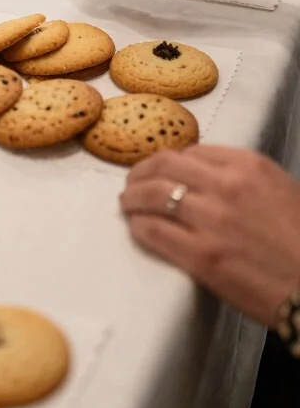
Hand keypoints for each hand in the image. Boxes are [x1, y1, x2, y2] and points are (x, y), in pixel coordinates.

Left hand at [121, 146, 299, 326]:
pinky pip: (154, 232)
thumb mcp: (280, 190)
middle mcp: (226, 185)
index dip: (170, 161)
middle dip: (141, 172)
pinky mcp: (201, 256)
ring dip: (133, 197)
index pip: (191, 151)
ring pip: (152, 194)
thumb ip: (243, 177)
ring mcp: (211, 220)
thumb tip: (205, 176)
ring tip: (127, 203)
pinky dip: (139, 226)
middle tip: (132, 181)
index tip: (161, 169)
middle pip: (164, 166)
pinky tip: (136, 227)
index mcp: (248, 165)